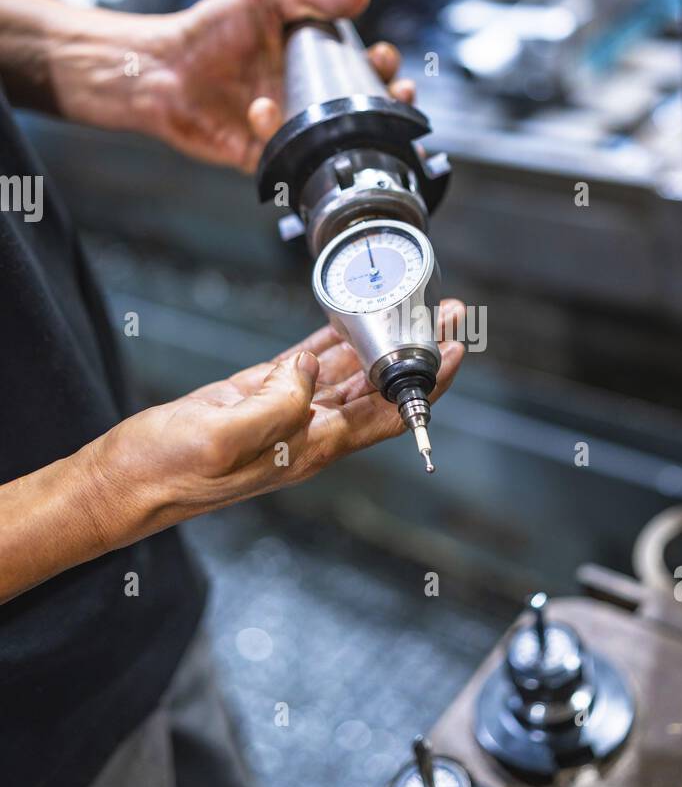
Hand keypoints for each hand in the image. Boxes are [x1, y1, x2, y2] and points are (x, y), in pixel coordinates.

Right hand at [87, 303, 464, 541]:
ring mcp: (283, 413)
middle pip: (379, 389)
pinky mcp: (255, 395)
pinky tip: (350, 318)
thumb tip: (311, 370)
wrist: (122, 482)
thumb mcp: (224, 437)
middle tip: (447, 313)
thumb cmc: (166, 471)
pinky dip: (331, 339)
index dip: (426, 384)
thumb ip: (278, 405)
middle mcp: (306, 432)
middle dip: (416, 351)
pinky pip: (306, 363)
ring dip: (381, 340)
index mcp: (309, 447)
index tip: (454, 350)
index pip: (388, 415)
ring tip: (412, 305)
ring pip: (347, 372)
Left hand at [137, 0, 414, 171]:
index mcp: (314, 58)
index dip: (381, 65)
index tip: (384, 58)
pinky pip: (285, 153)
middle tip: (392, 91)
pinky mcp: (263, 151)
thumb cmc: (209, 26)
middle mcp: (307, 95)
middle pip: (363, 107)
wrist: (162, 65)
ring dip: (347, 129)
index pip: (363, 65)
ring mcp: (288, 125)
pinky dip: (277, 132)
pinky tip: (259, 108)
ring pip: (335, 139)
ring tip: (336, 111)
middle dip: (386, 102)